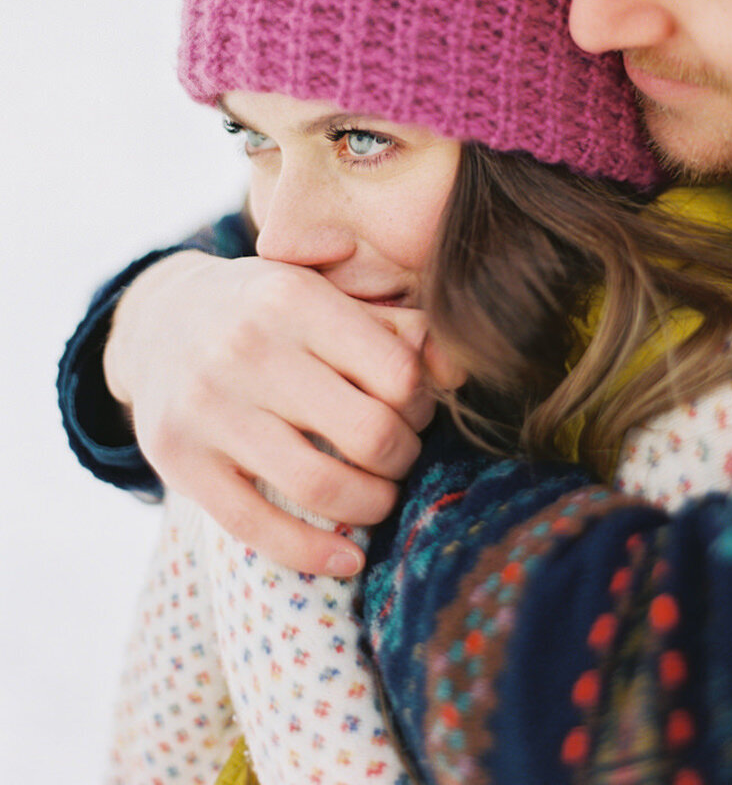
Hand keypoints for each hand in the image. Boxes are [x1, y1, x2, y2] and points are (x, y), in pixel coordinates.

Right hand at [104, 251, 454, 574]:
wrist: (157, 321)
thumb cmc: (263, 311)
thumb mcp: (318, 290)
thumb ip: (389, 324)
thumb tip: (456, 370)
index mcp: (293, 299)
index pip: (397, 373)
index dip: (422, 405)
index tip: (415, 412)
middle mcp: (247, 349)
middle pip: (370, 434)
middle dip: (403, 458)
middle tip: (399, 456)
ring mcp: (208, 408)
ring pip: (322, 487)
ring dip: (372, 506)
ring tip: (378, 499)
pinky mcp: (179, 462)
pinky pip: (256, 528)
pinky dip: (313, 555)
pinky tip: (346, 558)